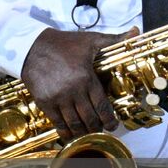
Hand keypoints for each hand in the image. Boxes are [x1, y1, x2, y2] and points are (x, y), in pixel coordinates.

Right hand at [21, 27, 135, 138]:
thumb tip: (136, 32)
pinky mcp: (45, 102)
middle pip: (89, 118)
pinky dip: (65, 132)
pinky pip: (57, 123)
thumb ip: (114, 39)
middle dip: (97, 127)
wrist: (31, 46)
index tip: (112, 126)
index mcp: (86, 78)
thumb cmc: (63, 44)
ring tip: (87, 133)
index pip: (102, 107)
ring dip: (83, 132)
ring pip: (74, 123)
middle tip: (100, 130)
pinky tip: (70, 135)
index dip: (109, 120)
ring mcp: (58, 98)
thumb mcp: (90, 40)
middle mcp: (73, 91)